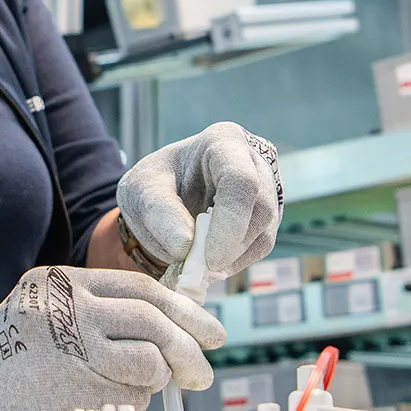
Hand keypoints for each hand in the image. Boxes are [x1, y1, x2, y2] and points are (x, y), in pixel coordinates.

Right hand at [0, 266, 224, 410]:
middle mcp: (65, 305)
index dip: (182, 309)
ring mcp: (70, 344)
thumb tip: (164, 326)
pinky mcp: (74, 386)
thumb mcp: (40, 317)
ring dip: (156, 379)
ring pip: (149, 358)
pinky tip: (106, 404)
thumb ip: (93, 312)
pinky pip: (131, 393)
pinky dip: (133, 402)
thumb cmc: (0, 368)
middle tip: (205, 367)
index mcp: (57, 281)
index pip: (138, 287)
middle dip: (189, 345)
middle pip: (152, 317)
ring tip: (138, 389)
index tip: (207, 328)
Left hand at [117, 122, 282, 280]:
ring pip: (265, 232)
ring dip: (232, 258)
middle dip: (230, 247)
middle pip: (261, 208)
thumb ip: (159, 214)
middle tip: (198, 269)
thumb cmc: (155, 185)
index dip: (230, 222)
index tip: (209, 258)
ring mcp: (267, 189)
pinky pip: (260, 246)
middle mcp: (254, 161)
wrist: (166, 195)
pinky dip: (234, 262)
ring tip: (196, 265)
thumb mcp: (142, 191)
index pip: (240, 180)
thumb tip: (185, 247)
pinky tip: (209, 261)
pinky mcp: (267, 216)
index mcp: (224, 141)